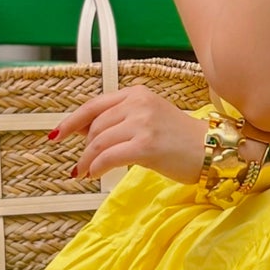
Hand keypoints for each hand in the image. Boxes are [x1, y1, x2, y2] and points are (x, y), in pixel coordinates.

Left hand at [48, 85, 208, 183]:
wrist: (212, 151)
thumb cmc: (183, 141)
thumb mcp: (149, 120)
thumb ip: (120, 121)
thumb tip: (85, 133)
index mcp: (137, 94)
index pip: (94, 105)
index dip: (71, 121)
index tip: (57, 134)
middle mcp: (138, 104)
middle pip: (94, 127)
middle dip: (83, 149)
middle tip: (81, 165)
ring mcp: (142, 123)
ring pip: (98, 143)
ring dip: (87, 161)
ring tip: (85, 173)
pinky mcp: (146, 145)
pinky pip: (108, 157)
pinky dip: (96, 167)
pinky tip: (95, 175)